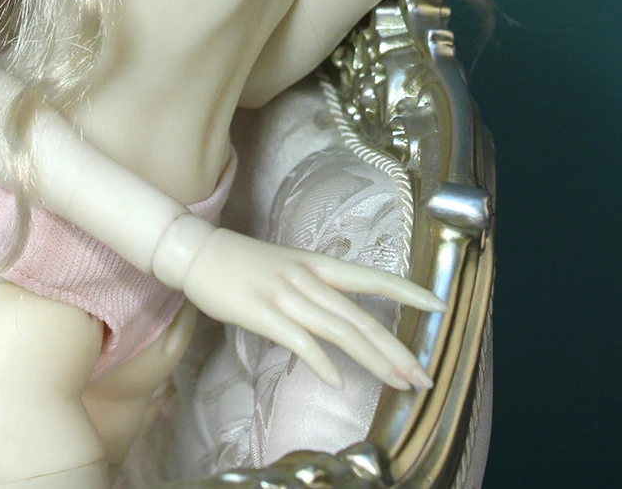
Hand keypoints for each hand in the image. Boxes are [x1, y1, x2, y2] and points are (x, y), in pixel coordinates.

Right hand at [181, 226, 440, 390]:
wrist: (196, 252)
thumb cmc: (241, 263)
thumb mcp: (287, 268)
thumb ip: (315, 290)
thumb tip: (341, 317)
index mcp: (316, 264)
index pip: (372, 277)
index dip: (408, 290)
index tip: (439, 306)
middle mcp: (308, 279)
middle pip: (363, 317)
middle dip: (398, 349)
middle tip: (425, 375)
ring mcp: (287, 297)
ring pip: (341, 332)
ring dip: (374, 361)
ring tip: (399, 384)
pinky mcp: (264, 315)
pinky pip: (300, 342)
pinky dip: (322, 363)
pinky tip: (338, 380)